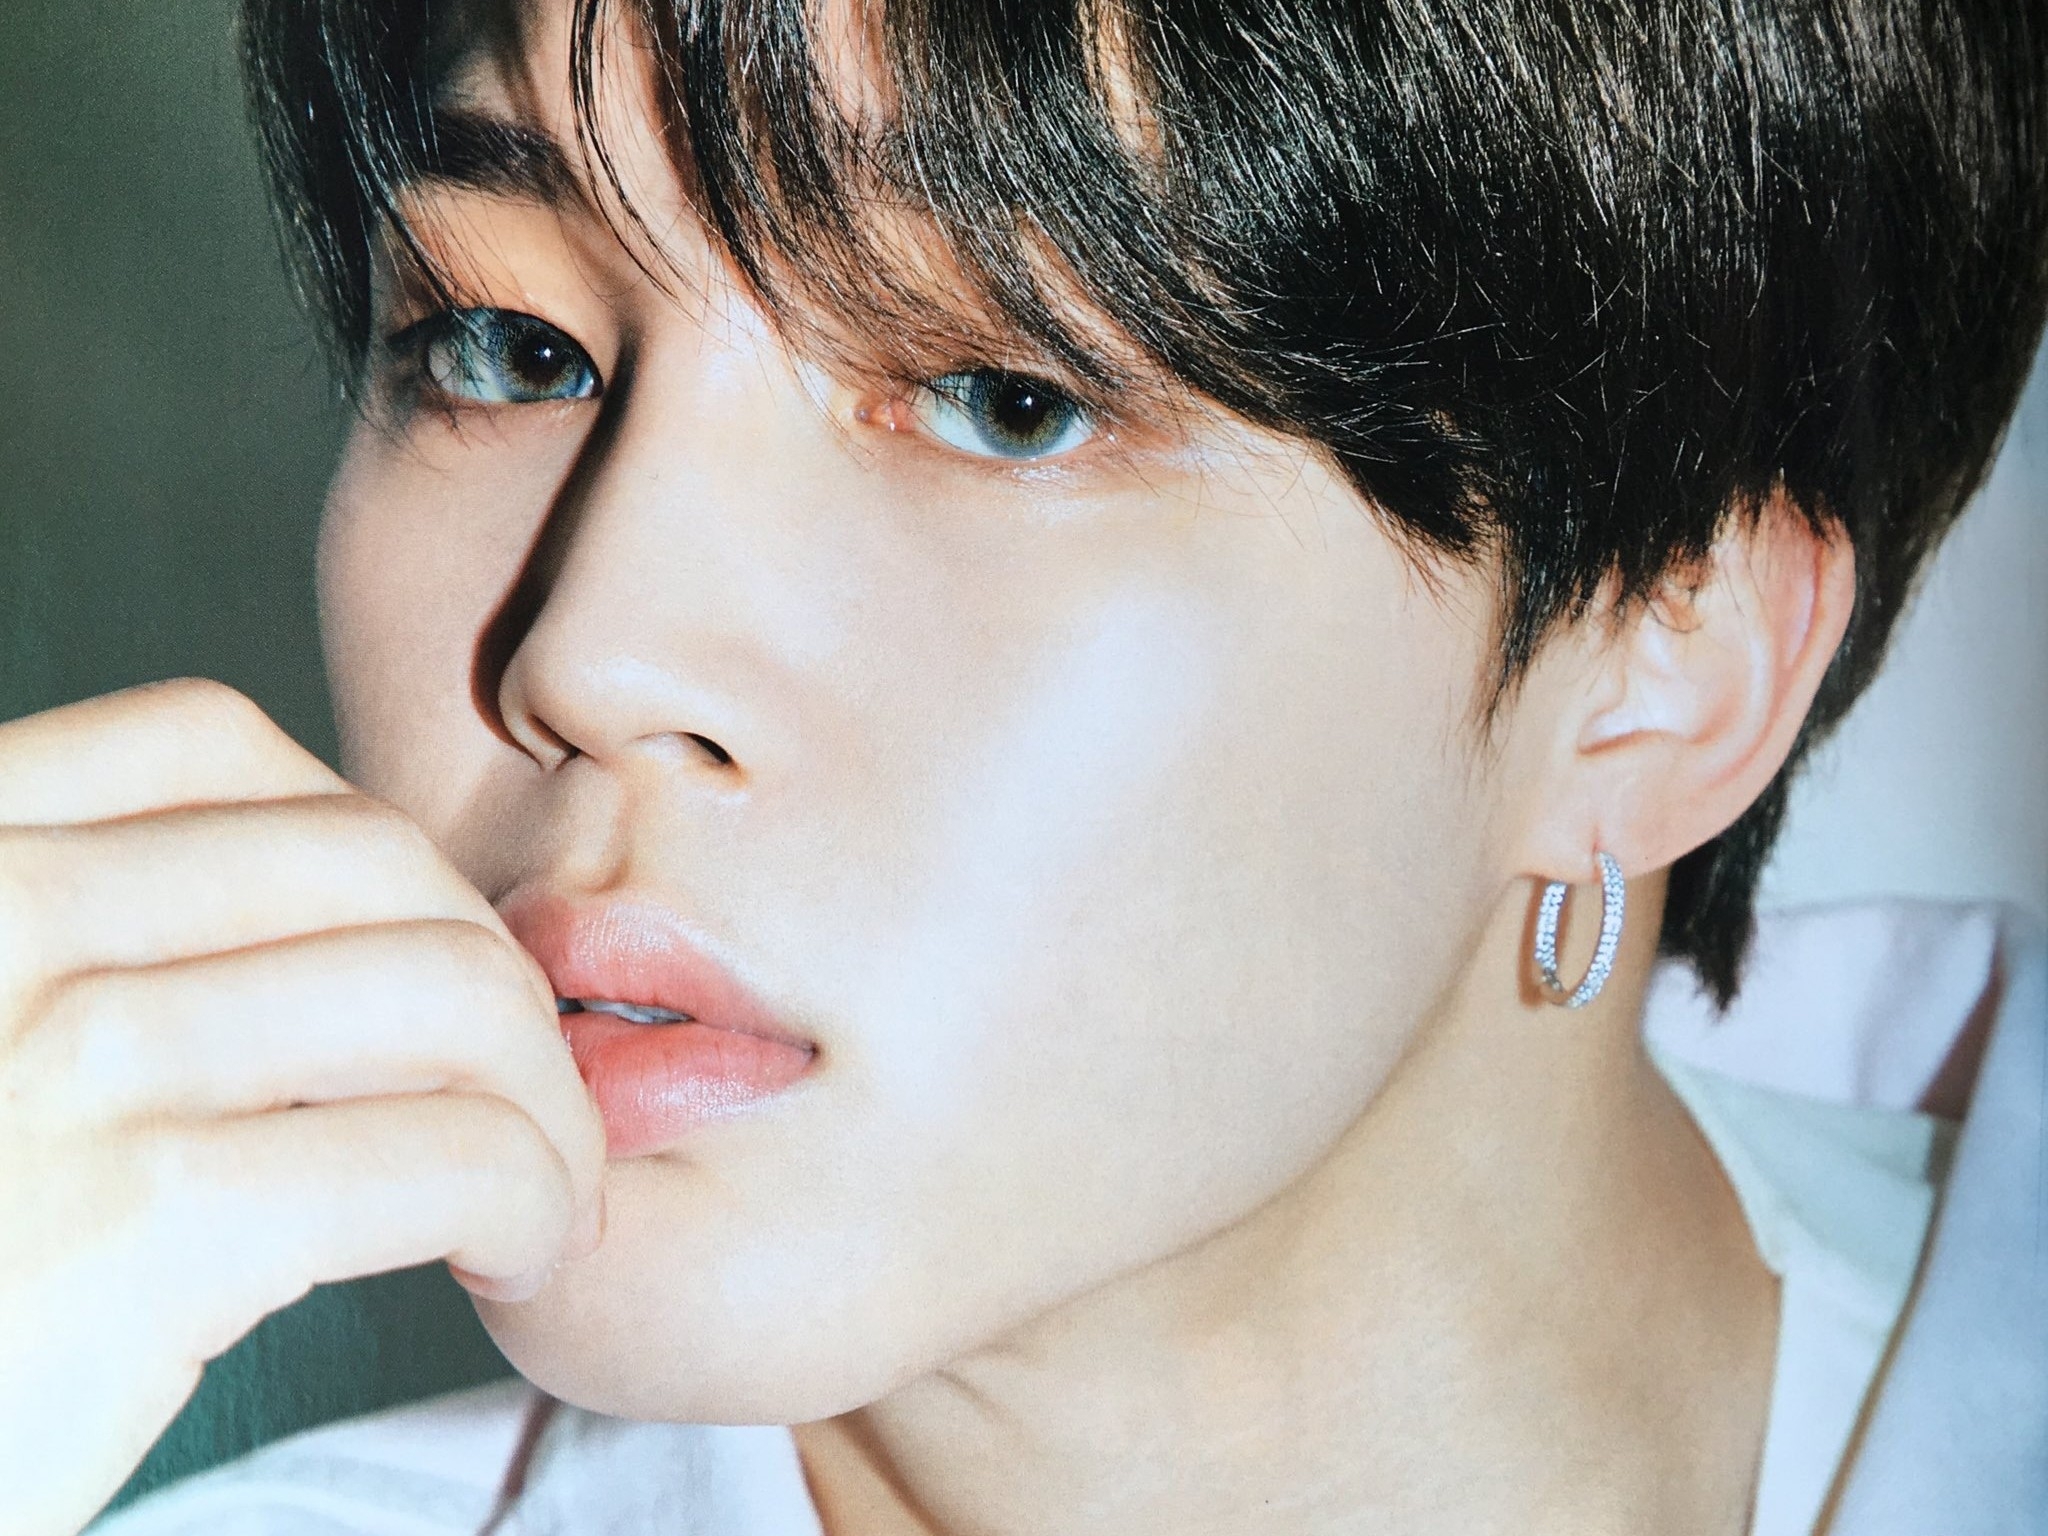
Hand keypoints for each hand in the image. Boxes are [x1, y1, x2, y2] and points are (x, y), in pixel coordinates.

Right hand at [0, 681, 603, 1535]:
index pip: (208, 745)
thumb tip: (360, 953)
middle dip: (490, 970)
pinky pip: (448, 1151)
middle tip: (522, 1091)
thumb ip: (90, 969)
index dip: (367, 845)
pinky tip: (520, 1253)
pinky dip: (536, 1195)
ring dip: (545, 1096)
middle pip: (367, 858)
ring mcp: (57, 1057)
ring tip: (546, 1186)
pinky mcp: (141, 1222)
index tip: (413, 967)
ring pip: (445, 992)